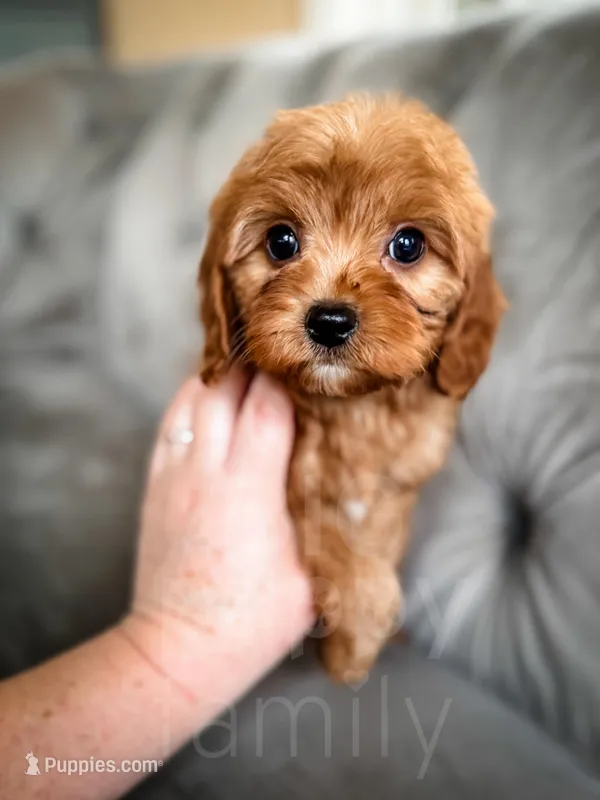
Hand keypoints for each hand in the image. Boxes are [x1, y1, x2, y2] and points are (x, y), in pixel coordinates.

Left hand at [121, 368, 312, 707]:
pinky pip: (172, 421)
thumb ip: (332, 527)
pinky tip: (210, 390)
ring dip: (223, 375)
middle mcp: (208, 471)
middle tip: (285, 348)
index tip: (311, 359)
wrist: (181, 649)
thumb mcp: (312, 578)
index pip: (267, 406)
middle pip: (228, 389)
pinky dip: (192, 397)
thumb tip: (362, 493)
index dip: (290, 376)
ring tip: (250, 363)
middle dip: (258, 363)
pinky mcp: (157, 484)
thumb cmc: (253, 622)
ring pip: (195, 398)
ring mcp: (176, 474)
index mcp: (250, 489)